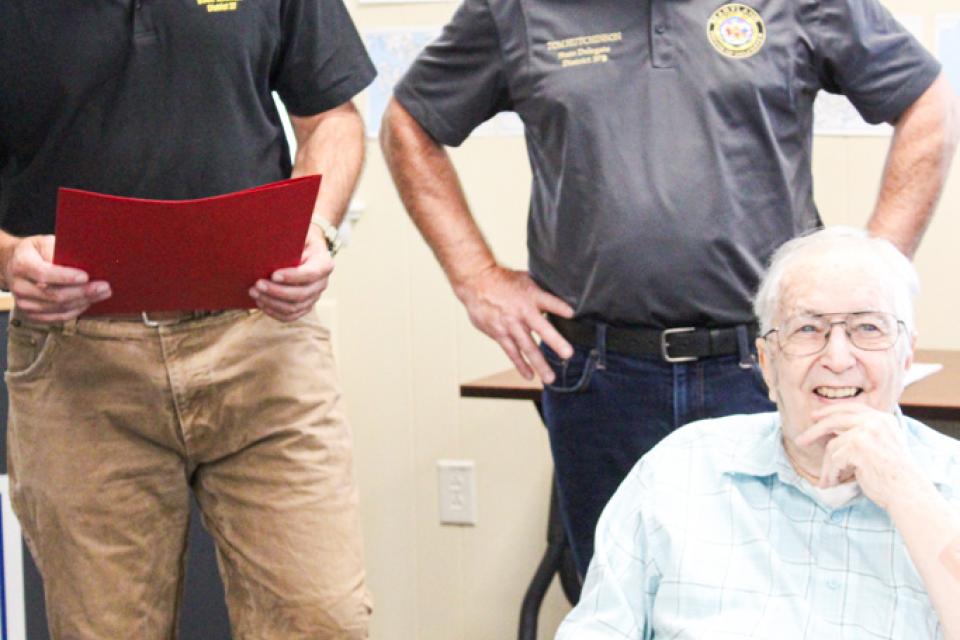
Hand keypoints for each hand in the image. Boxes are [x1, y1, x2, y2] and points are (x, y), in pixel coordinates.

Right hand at [3, 235, 110, 321]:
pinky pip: (58, 317)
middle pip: (54, 295)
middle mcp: (20, 287)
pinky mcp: (32, 316)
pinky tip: (89, 302)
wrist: (15, 265)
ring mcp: (24, 304)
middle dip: (82, 292)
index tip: (85, 276)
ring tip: (103, 294)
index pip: (44, 274)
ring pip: (59, 308)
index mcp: (21, 266)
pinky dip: (76, 311)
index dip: (65, 277)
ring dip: (84, 302)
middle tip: (104, 287)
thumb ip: (57, 250)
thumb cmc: (35, 251)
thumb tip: (80, 261)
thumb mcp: (43, 242)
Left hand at [249, 225, 332, 321]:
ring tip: (254, 292)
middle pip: (301, 294)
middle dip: (277, 291)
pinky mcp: (304, 306)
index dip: (292, 277)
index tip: (273, 274)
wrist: (305, 249)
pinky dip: (274, 312)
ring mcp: (314, 297)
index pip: (311, 274)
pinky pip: (290, 316)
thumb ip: (289, 237)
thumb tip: (266, 241)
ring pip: (294, 307)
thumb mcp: (298, 233)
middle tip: (257, 284)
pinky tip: (261, 303)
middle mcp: (322, 283)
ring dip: (272, 302)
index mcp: (324, 263)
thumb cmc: (298, 238)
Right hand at [455, 266, 574, 382]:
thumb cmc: (503, 281)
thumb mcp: (526, 280)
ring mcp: (510, 325)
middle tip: (568, 354)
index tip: (572, 314)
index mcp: (531, 296)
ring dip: (539, 363)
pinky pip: (512, 352)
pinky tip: (530, 375)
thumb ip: (541, 293)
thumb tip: (561, 300)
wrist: (477, 283)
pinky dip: (521, 364)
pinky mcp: (499, 334)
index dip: (560, 308)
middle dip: (555, 342)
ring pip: (527, 347)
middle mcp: (522, 312)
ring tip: (550, 378)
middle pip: (541, 328)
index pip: (549, 301)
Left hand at [796, 404, 928, 509]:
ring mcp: (866, 432)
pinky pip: (834, 459)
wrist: (906, 491)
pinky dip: (830, 473)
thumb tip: (831, 429)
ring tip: (828, 480)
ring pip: (832, 446)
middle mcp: (875, 421)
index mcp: (882, 418)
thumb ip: (862, 433)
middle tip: (800, 441)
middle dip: (814, 431)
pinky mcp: (858, 446)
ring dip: (827, 466)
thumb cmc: (893, 474)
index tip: (814, 416)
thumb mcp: (882, 445)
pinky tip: (833, 483)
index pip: (851, 408)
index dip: (830, 411)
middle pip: (834, 420)